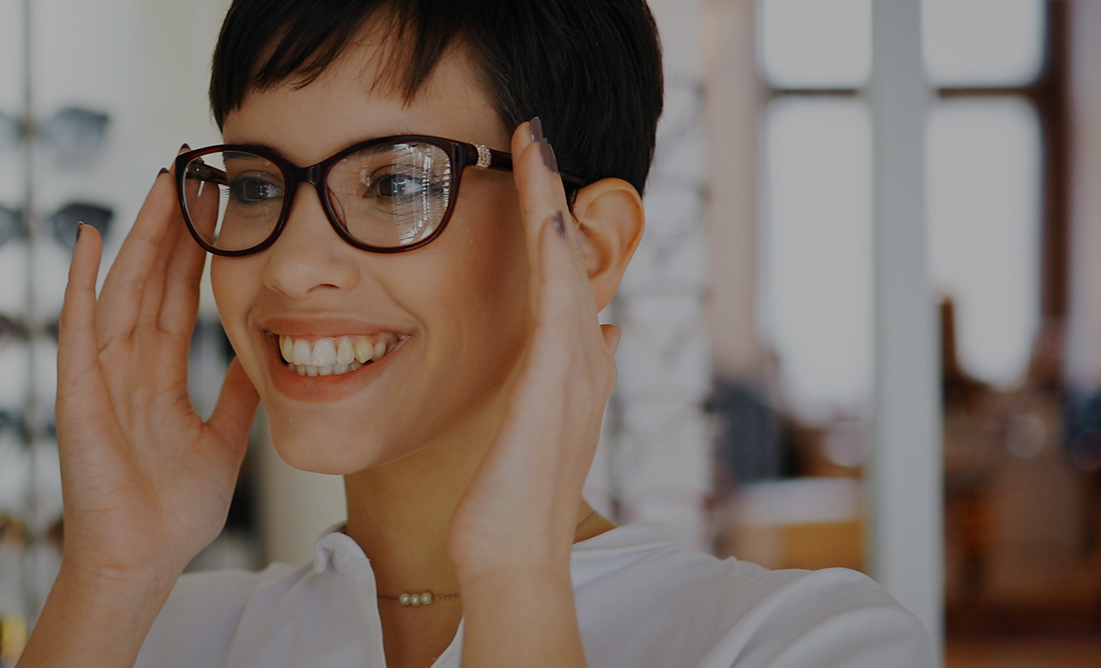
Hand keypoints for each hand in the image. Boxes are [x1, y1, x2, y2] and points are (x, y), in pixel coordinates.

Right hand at [52, 165, 261, 578]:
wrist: (141, 562)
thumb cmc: (170, 515)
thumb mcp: (223, 442)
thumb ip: (236, 398)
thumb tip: (263, 360)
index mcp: (155, 377)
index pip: (175, 298)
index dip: (192, 251)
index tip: (210, 206)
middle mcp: (124, 367)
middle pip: (148, 281)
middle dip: (167, 227)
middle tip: (189, 170)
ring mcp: (98, 377)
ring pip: (119, 290)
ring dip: (136, 237)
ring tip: (158, 186)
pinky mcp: (76, 395)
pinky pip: (76, 329)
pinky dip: (77, 283)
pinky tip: (83, 239)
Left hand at [449, 121, 621, 576]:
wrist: (514, 555)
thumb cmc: (508, 505)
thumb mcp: (528, 430)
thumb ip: (555, 385)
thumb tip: (593, 337)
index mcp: (574, 370)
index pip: (561, 279)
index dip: (549, 224)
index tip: (534, 180)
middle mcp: (585, 361)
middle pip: (571, 258)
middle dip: (555, 195)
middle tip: (537, 137)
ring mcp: (576, 368)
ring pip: (566, 264)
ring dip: (552, 202)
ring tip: (537, 147)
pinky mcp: (556, 380)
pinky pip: (557, 300)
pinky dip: (553, 253)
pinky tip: (545, 213)